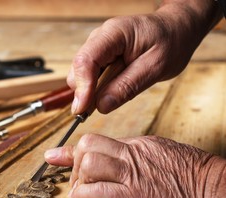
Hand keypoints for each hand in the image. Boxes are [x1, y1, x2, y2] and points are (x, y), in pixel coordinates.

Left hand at [44, 134, 225, 197]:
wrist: (219, 195)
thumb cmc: (196, 180)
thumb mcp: (164, 156)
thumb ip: (138, 157)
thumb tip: (118, 162)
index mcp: (139, 145)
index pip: (98, 141)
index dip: (73, 150)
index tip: (55, 154)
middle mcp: (132, 154)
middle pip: (88, 146)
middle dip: (74, 163)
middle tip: (76, 179)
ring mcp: (132, 175)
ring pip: (88, 163)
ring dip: (77, 179)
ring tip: (82, 191)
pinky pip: (97, 191)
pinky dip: (83, 196)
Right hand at [69, 1, 221, 114]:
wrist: (176, 30)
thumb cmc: (170, 42)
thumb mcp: (155, 67)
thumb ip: (127, 86)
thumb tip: (101, 106)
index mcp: (114, 34)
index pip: (86, 60)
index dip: (82, 88)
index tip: (82, 110)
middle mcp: (100, 38)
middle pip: (78, 69)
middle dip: (84, 92)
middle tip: (97, 110)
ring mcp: (98, 47)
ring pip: (80, 75)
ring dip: (90, 91)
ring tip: (111, 98)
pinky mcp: (100, 57)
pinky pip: (89, 76)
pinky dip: (94, 89)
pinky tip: (108, 93)